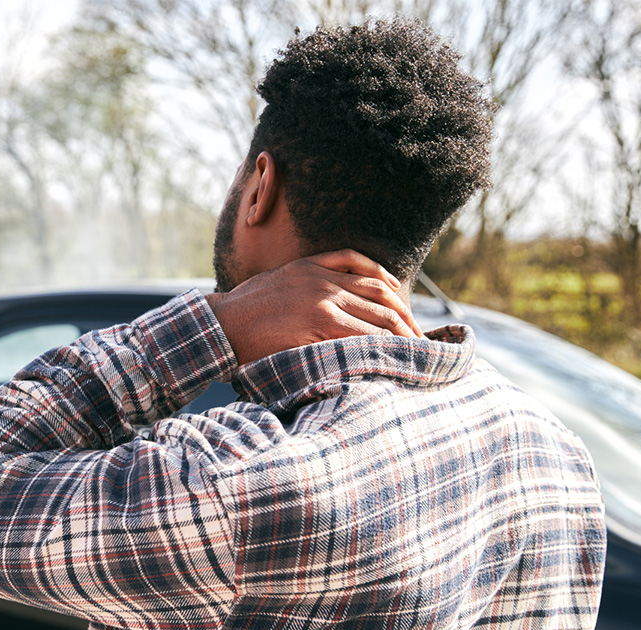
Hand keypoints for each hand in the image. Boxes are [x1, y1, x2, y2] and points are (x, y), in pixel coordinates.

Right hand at [206, 249, 422, 364]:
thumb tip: (325, 302)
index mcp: (313, 265)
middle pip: (381, 294)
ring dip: (401, 334)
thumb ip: (303, 283)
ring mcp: (323, 300)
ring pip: (377, 315)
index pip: (368, 272)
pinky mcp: (320, 323)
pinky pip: (362, 332)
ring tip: (415, 350)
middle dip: (405, 317)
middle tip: (419, 337)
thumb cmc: (242, 310)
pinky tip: (392, 352)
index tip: (403, 311)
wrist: (222, 324)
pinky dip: (381, 343)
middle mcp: (324, 279)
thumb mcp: (275, 282)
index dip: (393, 292)